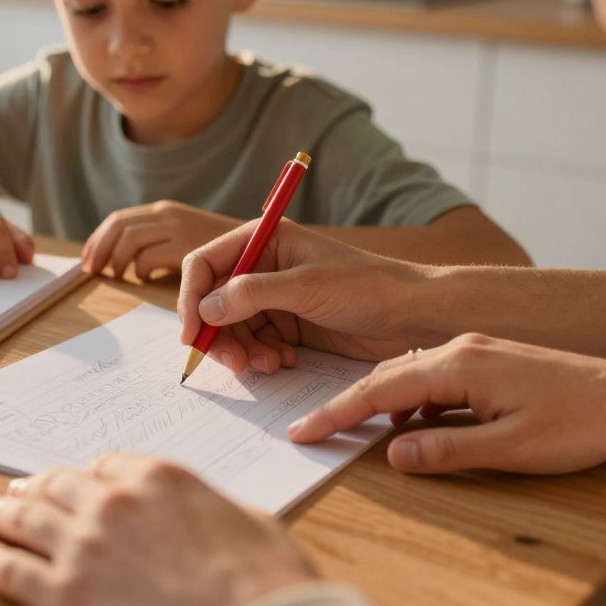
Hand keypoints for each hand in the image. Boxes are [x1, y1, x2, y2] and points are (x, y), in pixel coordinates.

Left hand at [0, 453, 313, 605]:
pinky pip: (10, 570)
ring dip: (3, 514)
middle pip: (58, 485)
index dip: (91, 476)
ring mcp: (83, 548)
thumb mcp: (253, 525)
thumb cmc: (267, 589)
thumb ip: (216, 509)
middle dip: (37, 487)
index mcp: (161, 478)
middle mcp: (114, 503)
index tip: (80, 485)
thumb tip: (211, 516)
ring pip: (26, 519)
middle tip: (20, 492)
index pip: (109, 464)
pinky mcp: (63, 597)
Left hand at [81, 201, 238, 280]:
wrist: (268, 246)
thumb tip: (131, 264)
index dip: (98, 238)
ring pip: (128, 240)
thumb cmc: (229, 254)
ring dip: (115, 261)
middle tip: (90, 270)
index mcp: (166, 212)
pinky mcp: (186, 246)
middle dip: (98, 248)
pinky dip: (141, 271)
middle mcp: (169, 215)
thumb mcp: (189, 240)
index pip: (120, 218)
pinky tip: (146, 280)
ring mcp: (178, 228)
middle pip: (118, 225)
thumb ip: (164, 245)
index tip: (88, 258)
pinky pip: (147, 259)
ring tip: (116, 277)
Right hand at [178, 219, 428, 369]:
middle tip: (234, 363)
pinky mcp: (289, 325)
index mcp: (263, 240)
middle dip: (219, 334)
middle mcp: (263, 267)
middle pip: (214, 302)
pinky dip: (263, 357)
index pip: (205, 265)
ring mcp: (275, 298)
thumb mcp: (305, 286)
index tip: (191, 334)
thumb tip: (205, 309)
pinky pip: (256, 344)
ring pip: (233, 329)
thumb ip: (251, 294)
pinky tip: (286, 362)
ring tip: (269, 365)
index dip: (192, 298)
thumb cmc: (368, 287)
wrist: (414, 317)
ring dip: (243, 351)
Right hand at [290, 334, 605, 473]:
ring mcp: (476, 352)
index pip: (380, 389)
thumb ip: (447, 450)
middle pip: (386, 376)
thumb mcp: (510, 449)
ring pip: (409, 376)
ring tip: (350, 430)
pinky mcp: (490, 362)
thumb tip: (392, 455)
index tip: (303, 430)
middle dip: (346, 405)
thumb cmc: (579, 423)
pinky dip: (411, 402)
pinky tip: (412, 426)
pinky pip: (434, 379)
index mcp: (459, 363)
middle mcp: (461, 348)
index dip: (337, 413)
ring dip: (379, 403)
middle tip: (310, 430)